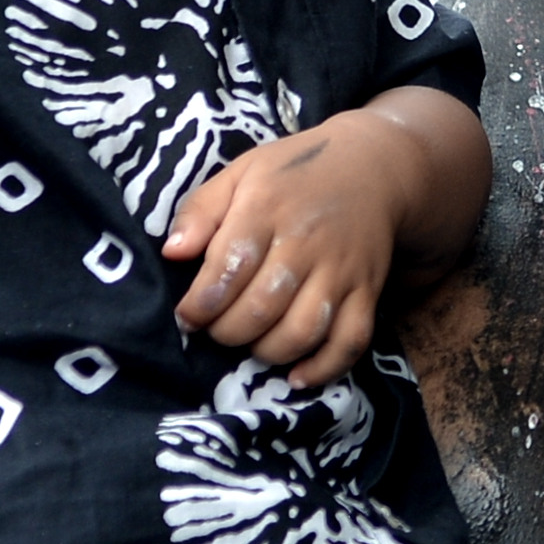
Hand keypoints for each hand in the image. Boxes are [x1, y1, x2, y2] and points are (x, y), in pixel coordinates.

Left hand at [165, 111, 419, 386]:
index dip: (201, 304)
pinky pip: (350, 341)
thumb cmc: (294, 173)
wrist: (371, 167)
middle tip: (216, 330)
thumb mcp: (241, 173)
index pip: (229, 268)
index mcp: (267, 209)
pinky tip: (296, 376)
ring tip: (251, 344)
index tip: (187, 316)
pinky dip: (324, 368)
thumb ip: (201, 211)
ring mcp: (341, 271)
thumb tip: (172, 254)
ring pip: (303, 331)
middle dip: (227, 332)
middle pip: (262, 309)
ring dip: (267, 351)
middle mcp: (306, 243)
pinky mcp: (368, 291)